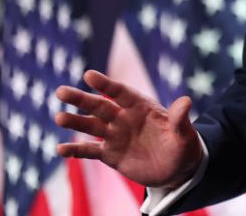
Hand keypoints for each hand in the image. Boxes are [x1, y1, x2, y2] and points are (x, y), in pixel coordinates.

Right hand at [55, 69, 202, 188]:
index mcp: (142, 107)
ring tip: (58, 117)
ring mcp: (116, 136)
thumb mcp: (185, 134)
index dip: (105, 84)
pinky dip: (75, 150)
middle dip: (81, 99)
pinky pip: (89, 151)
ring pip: (91, 126)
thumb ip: (180, 119)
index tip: (88, 75)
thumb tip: (186, 101)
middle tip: (61, 92)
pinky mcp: (110, 154)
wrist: (176, 169)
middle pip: (99, 106)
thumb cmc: (183, 146)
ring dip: (75, 122)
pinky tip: (60, 149)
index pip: (121, 92)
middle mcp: (124, 118)